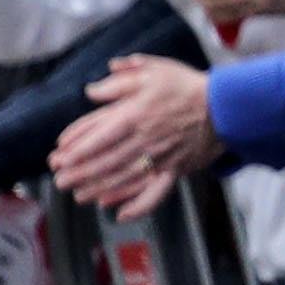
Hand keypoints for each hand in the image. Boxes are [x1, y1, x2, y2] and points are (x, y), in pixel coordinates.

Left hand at [49, 53, 221, 213]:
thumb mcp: (154, 70)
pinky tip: (120, 214)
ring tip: (78, 195)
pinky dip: (138, 206)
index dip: (76, 150)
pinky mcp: (175, 170)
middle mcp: (146, 140)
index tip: (58, 158)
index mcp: (137, 115)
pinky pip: (156, 193)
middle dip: (80, 173)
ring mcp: (161, 158)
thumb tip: (92, 91)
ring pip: (125, 179)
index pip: (99, 136)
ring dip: (99, 189)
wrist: (227, 104)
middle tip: (60, 181)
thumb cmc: (186, 87)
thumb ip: (120, 80)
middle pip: (107, 161)